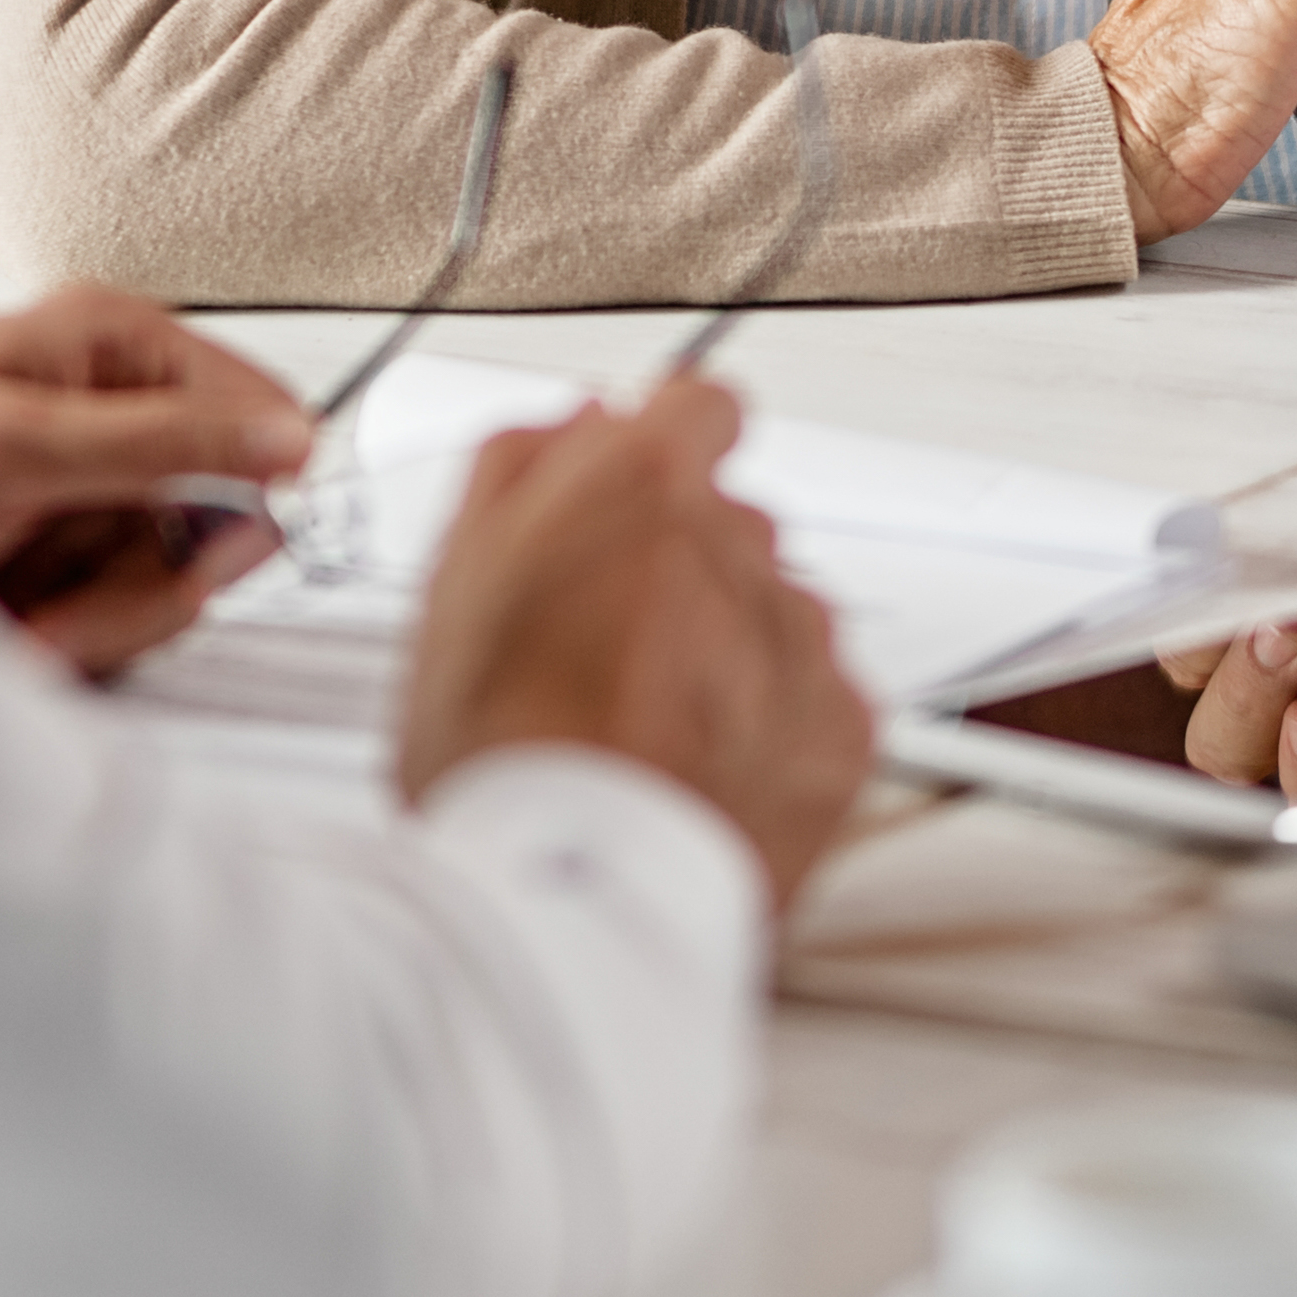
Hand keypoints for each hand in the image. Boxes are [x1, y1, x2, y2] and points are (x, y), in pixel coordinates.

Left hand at [0, 282, 312, 678]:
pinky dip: (74, 639)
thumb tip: (286, 438)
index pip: (257, 407)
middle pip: (221, 516)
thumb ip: (161, 439)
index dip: (250, 485)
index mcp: (112, 343)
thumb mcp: (18, 444)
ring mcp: (96, 494)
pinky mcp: (74, 563)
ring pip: (176, 581)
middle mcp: (115, 413)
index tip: (217, 545)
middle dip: (143, 578)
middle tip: (74, 598)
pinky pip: (128, 618)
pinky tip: (16, 629)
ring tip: (24, 616)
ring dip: (100, 619)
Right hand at [396, 379, 875, 908]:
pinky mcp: (840, 729)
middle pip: (730, 522)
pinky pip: (819, 697)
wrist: (569, 891)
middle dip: (683, 566)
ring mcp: (799, 638)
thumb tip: (569, 425)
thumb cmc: (501, 751)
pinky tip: (701, 768)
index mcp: (645, 486)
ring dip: (729, 646)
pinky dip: (773, 724)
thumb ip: (519, 472)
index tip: (644, 481)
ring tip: (649, 725)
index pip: (698, 405)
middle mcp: (740, 546)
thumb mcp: (456, 580)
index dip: (665, 446)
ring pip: (775, 610)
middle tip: (611, 645)